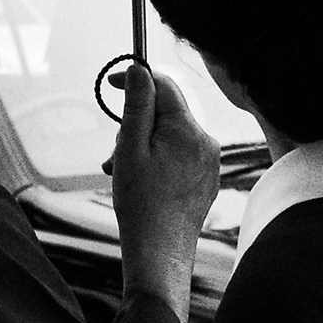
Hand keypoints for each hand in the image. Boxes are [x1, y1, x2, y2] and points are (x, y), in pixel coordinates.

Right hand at [106, 64, 218, 322]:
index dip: (137, 80)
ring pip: (170, 137)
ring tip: (122, 173)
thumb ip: (136, 106)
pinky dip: (158, 162)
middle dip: (136, 125)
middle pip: (166, 114)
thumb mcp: (130, 148)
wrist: (160, 253)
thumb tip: (139, 69)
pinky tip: (142, 184)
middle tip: (113, 153)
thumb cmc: (141, 202)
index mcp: (188, 130)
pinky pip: (180, 157)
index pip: (164, 86)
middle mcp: (206, 142)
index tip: (112, 84)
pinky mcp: (207, 180)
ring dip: (143, 146)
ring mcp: (210, 163)